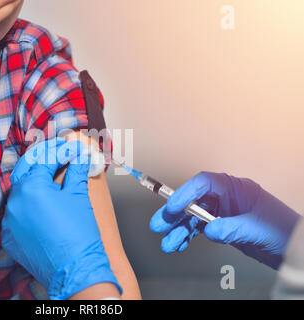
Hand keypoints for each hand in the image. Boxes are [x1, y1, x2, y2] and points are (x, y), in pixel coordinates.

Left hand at [1, 138, 121, 299]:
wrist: (75, 269)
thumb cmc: (79, 234)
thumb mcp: (79, 196)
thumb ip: (76, 171)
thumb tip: (79, 157)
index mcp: (32, 187)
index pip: (45, 160)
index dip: (61, 151)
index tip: (72, 150)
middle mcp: (14, 202)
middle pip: (25, 170)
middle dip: (42, 159)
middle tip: (58, 154)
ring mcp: (9, 221)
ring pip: (19, 192)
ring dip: (33, 182)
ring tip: (51, 176)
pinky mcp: (9, 237)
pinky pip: (16, 214)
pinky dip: (27, 205)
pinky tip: (42, 203)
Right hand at [150, 172, 300, 268]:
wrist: (292, 247)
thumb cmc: (282, 230)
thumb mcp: (256, 228)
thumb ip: (231, 228)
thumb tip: (209, 230)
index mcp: (235, 188)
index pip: (204, 183)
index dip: (185, 192)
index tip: (172, 206)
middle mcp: (225, 198)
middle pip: (193, 200)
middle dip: (174, 213)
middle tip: (159, 224)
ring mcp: (222, 213)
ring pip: (193, 217)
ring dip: (178, 229)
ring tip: (167, 242)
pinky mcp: (221, 227)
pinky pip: (199, 229)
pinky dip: (187, 237)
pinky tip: (179, 244)